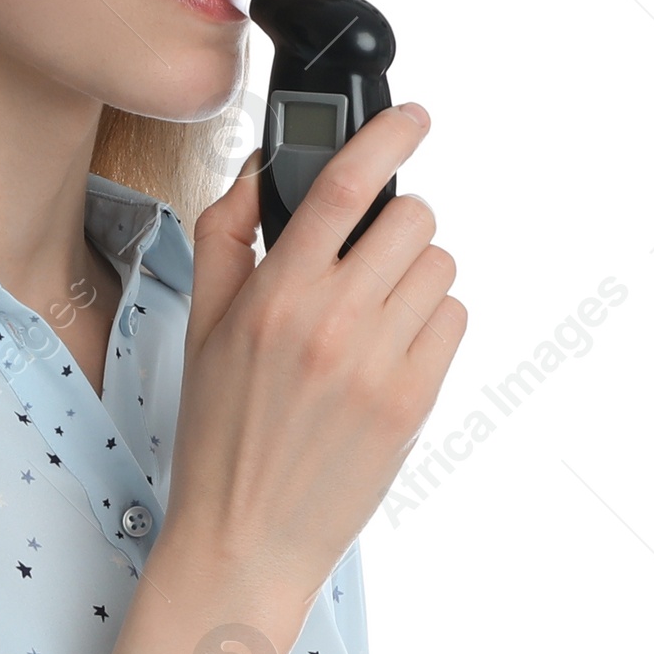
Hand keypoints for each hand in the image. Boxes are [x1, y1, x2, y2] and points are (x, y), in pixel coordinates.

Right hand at [158, 103, 465, 602]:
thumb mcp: (200, 330)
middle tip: (371, 254)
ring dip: (416, 275)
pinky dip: (431, 322)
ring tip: (377, 313)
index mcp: (274, 297)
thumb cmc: (220, 435)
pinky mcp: (414, 400)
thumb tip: (257, 171)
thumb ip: (225, 239)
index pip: (343, 186)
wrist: (245, 536)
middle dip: (397, 224)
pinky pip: (453, 320)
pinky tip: (391, 351)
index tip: (412, 116)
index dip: (387, 135)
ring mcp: (379, 363)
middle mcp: (331, 323)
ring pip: (440, 268)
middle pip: (412, 220)